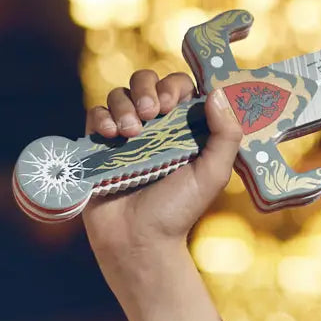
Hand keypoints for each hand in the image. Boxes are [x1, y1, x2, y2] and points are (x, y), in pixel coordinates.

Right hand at [80, 70, 242, 258]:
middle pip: (145, 80)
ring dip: (123, 105)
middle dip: (146, 88)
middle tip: (151, 113)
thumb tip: (217, 92)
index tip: (171, 104)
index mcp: (184, 127)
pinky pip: (94, 114)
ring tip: (131, 133)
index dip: (174, 86)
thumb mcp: (213, 173)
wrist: (138, 240)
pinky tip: (110, 135)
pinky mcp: (98, 146)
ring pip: (119, 94)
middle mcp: (154, 125)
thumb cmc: (179, 209)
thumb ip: (226, 134)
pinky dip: (101, 117)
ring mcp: (125, 133)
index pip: (179, 86)